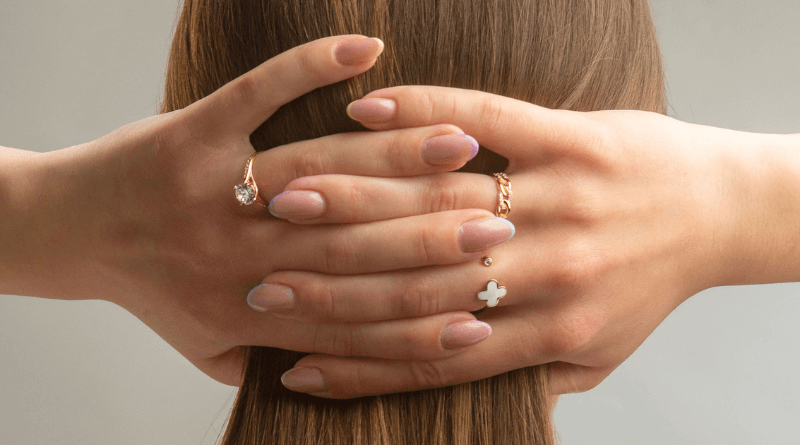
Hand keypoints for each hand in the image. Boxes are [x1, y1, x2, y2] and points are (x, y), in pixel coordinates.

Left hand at [0, 39, 513, 384]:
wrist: (69, 230)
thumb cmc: (153, 292)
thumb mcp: (212, 350)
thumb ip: (276, 366)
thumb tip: (354, 378)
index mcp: (250, 317)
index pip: (355, 324)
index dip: (426, 320)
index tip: (490, 307)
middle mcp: (238, 257)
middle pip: (355, 249)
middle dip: (434, 236)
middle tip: (505, 222)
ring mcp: (218, 187)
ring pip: (323, 170)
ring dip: (397, 154)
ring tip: (462, 143)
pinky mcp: (196, 128)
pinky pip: (260, 90)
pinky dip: (310, 65)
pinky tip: (364, 49)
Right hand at [266, 86, 780, 397]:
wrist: (719, 211)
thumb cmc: (648, 286)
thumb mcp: (598, 353)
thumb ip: (533, 378)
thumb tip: (470, 414)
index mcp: (553, 329)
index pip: (433, 356)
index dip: (358, 366)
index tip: (294, 367)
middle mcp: (550, 267)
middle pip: (421, 279)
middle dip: (332, 284)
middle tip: (258, 284)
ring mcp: (560, 195)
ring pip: (438, 198)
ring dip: (353, 197)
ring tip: (283, 199)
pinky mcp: (570, 136)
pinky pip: (485, 117)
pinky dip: (420, 111)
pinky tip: (360, 109)